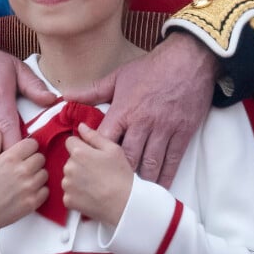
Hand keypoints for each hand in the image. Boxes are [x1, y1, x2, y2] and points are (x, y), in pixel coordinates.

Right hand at [0, 123, 47, 253]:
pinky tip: (28, 192)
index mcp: (10, 158)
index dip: (28, 148)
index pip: (33, 144)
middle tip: (24, 167)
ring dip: (37, 175)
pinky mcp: (32, 203)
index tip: (23, 154)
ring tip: (26, 180)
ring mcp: (28, 187)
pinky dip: (40, 191)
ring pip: (45, 173)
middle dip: (33, 161)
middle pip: (40, 157)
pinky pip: (46, 191)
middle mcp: (22, 170)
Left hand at [62, 122, 132, 225]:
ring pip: (69, 176)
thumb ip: (94, 136)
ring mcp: (67, 186)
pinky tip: (90, 194)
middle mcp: (69, 168)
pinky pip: (69, 192)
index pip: (70, 142)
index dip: (81, 145)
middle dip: (80, 162)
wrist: (124, 204)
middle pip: (70, 160)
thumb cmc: (120, 175)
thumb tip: (81, 127)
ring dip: (77, 178)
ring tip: (94, 183)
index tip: (91, 153)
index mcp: (79, 152)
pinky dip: (76, 193)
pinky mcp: (68, 201)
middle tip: (97, 170)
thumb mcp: (113, 149)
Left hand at [64, 32, 217, 186]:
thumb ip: (92, 91)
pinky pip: (172, 160)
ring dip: (142, 181)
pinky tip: (159, 187)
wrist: (187, 60)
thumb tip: (66, 96)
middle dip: (119, 175)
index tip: (91, 168)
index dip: (97, 157)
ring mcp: (163, 129)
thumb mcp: (119, 76)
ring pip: (150, 163)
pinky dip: (165, 176)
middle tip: (112, 189)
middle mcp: (143, 122)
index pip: (105, 140)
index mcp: (124, 110)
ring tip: (134, 193)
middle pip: (127, 158)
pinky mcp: (182, 133)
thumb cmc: (150, 68)